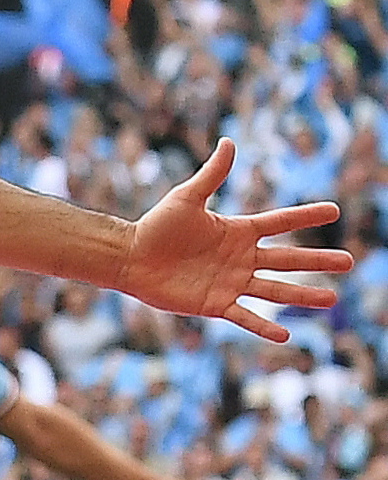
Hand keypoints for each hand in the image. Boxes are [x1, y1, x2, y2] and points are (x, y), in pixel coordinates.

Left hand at [119, 140, 350, 341]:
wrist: (130, 256)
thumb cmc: (157, 226)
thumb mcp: (187, 197)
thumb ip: (212, 174)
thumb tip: (228, 142)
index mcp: (238, 231)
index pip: (280, 222)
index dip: (306, 216)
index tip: (335, 210)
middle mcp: (241, 258)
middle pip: (287, 259)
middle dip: (318, 261)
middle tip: (349, 263)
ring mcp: (231, 282)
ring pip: (274, 289)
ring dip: (302, 294)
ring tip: (332, 299)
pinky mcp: (215, 303)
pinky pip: (245, 316)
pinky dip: (264, 326)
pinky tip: (286, 336)